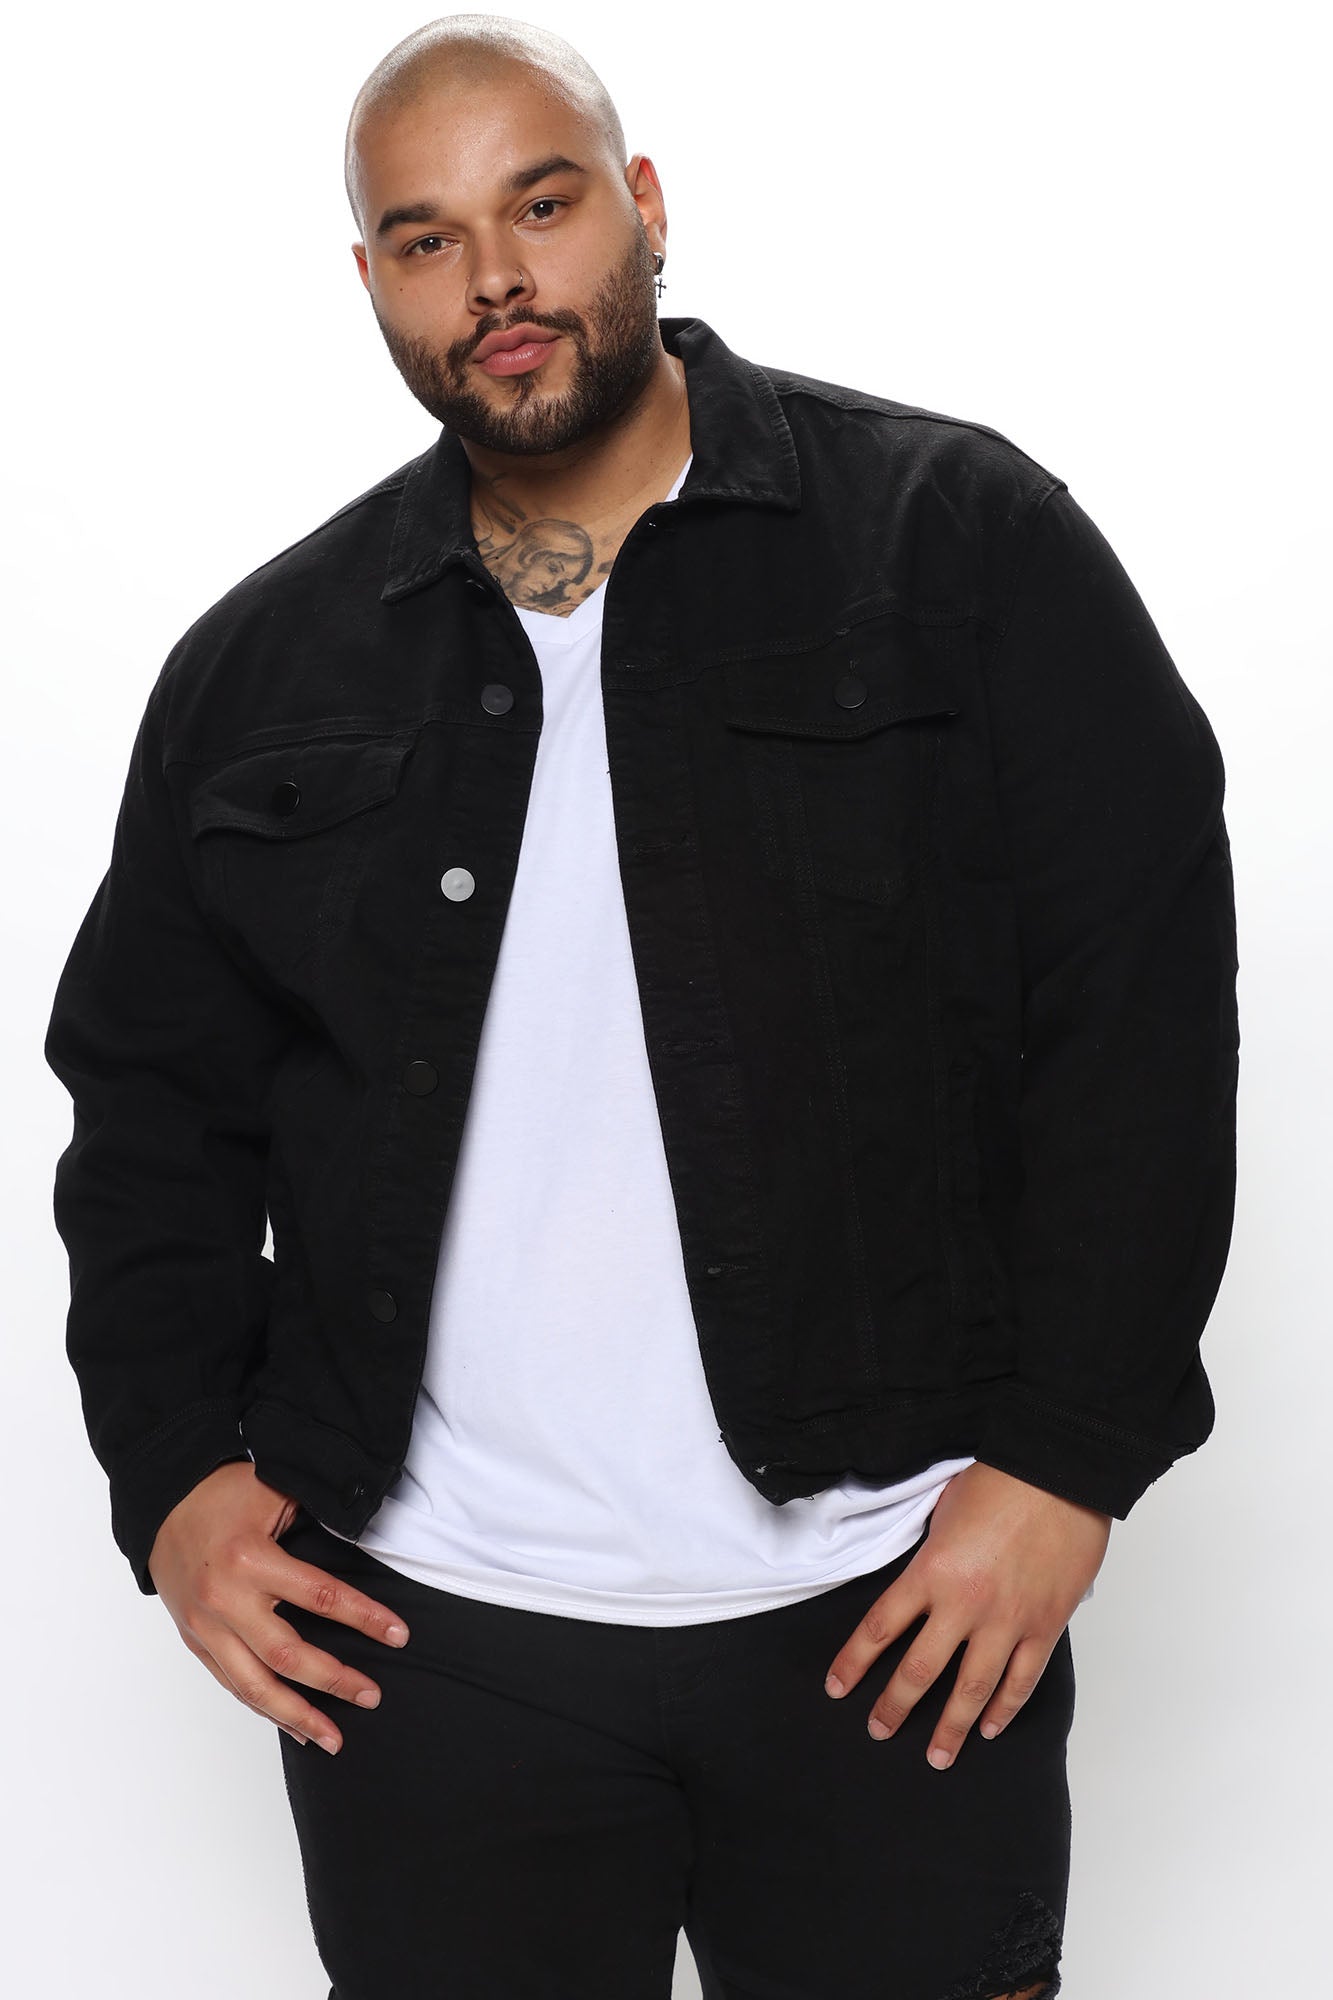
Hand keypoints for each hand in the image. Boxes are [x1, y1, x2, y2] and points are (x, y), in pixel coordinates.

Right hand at [147, 1459, 410, 1754]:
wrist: (161, 1499)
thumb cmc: (223, 1491)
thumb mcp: (274, 1489)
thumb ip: (315, 1517)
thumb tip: (364, 1538)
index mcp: (250, 1559)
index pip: (320, 1596)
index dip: (364, 1618)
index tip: (399, 1635)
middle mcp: (225, 1599)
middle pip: (287, 1655)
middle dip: (334, 1681)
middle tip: (372, 1696)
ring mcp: (206, 1626)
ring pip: (254, 1685)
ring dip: (296, 1716)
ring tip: (334, 1738)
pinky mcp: (195, 1640)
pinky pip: (232, 1684)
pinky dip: (263, 1708)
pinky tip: (292, 1725)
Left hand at [823, 1462, 1110, 1768]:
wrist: (1059, 1472)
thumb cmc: (999, 1481)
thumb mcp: (943, 1512)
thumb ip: (929, 1556)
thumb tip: (922, 1582)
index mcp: (931, 1572)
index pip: (880, 1627)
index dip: (854, 1662)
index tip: (837, 1687)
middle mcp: (963, 1604)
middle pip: (919, 1671)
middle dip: (895, 1707)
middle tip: (879, 1730)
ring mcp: (1007, 1621)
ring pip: (971, 1690)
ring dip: (952, 1728)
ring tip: (937, 1757)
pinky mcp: (1044, 1626)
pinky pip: (1021, 1680)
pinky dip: (1005, 1708)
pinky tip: (990, 1726)